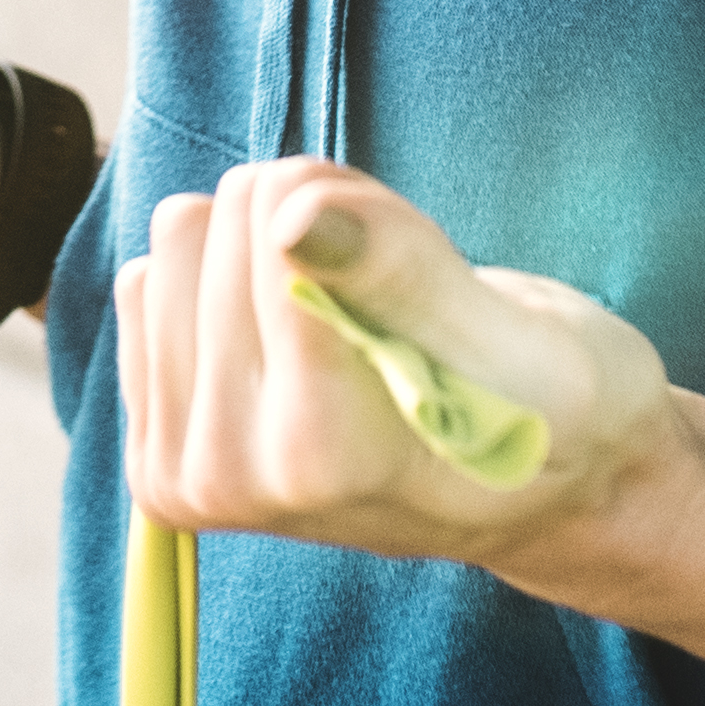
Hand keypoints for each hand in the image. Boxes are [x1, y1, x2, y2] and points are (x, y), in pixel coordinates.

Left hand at [119, 159, 687, 594]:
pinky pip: (148, 283)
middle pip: (220, 220)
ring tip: (354, 320)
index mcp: (322, 457)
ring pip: (178, 237)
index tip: (427, 284)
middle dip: (314, 228)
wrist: (545, 490)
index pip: (277, 227)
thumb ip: (400, 275)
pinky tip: (302, 338)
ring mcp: (187, 474)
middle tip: (393, 306)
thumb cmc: (556, 408)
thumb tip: (292, 215)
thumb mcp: (523, 338)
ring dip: (269, 249)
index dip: (366, 218)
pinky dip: (231, 284)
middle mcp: (234, 480)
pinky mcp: (158, 455)